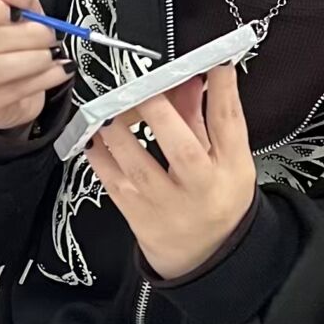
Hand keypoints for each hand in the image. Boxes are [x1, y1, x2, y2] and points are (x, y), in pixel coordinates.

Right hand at [0, 0, 71, 130]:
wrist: (12, 83)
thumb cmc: (8, 44)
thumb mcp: (19, 12)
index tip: (12, 12)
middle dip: (23, 36)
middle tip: (46, 34)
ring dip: (32, 60)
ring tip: (50, 54)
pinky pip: (12, 91)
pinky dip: (43, 79)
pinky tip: (56, 70)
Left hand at [85, 65, 255, 280]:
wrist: (203, 258)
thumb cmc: (215, 201)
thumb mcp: (226, 160)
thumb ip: (205, 118)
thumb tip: (189, 79)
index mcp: (229, 170)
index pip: (229, 124)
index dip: (223, 92)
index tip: (213, 64)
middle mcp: (199, 190)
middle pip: (182, 149)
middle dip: (161, 113)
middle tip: (144, 87)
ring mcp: (165, 205)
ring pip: (139, 166)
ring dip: (120, 131)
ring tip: (111, 108)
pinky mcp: (136, 215)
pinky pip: (112, 182)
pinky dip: (100, 155)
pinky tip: (94, 136)